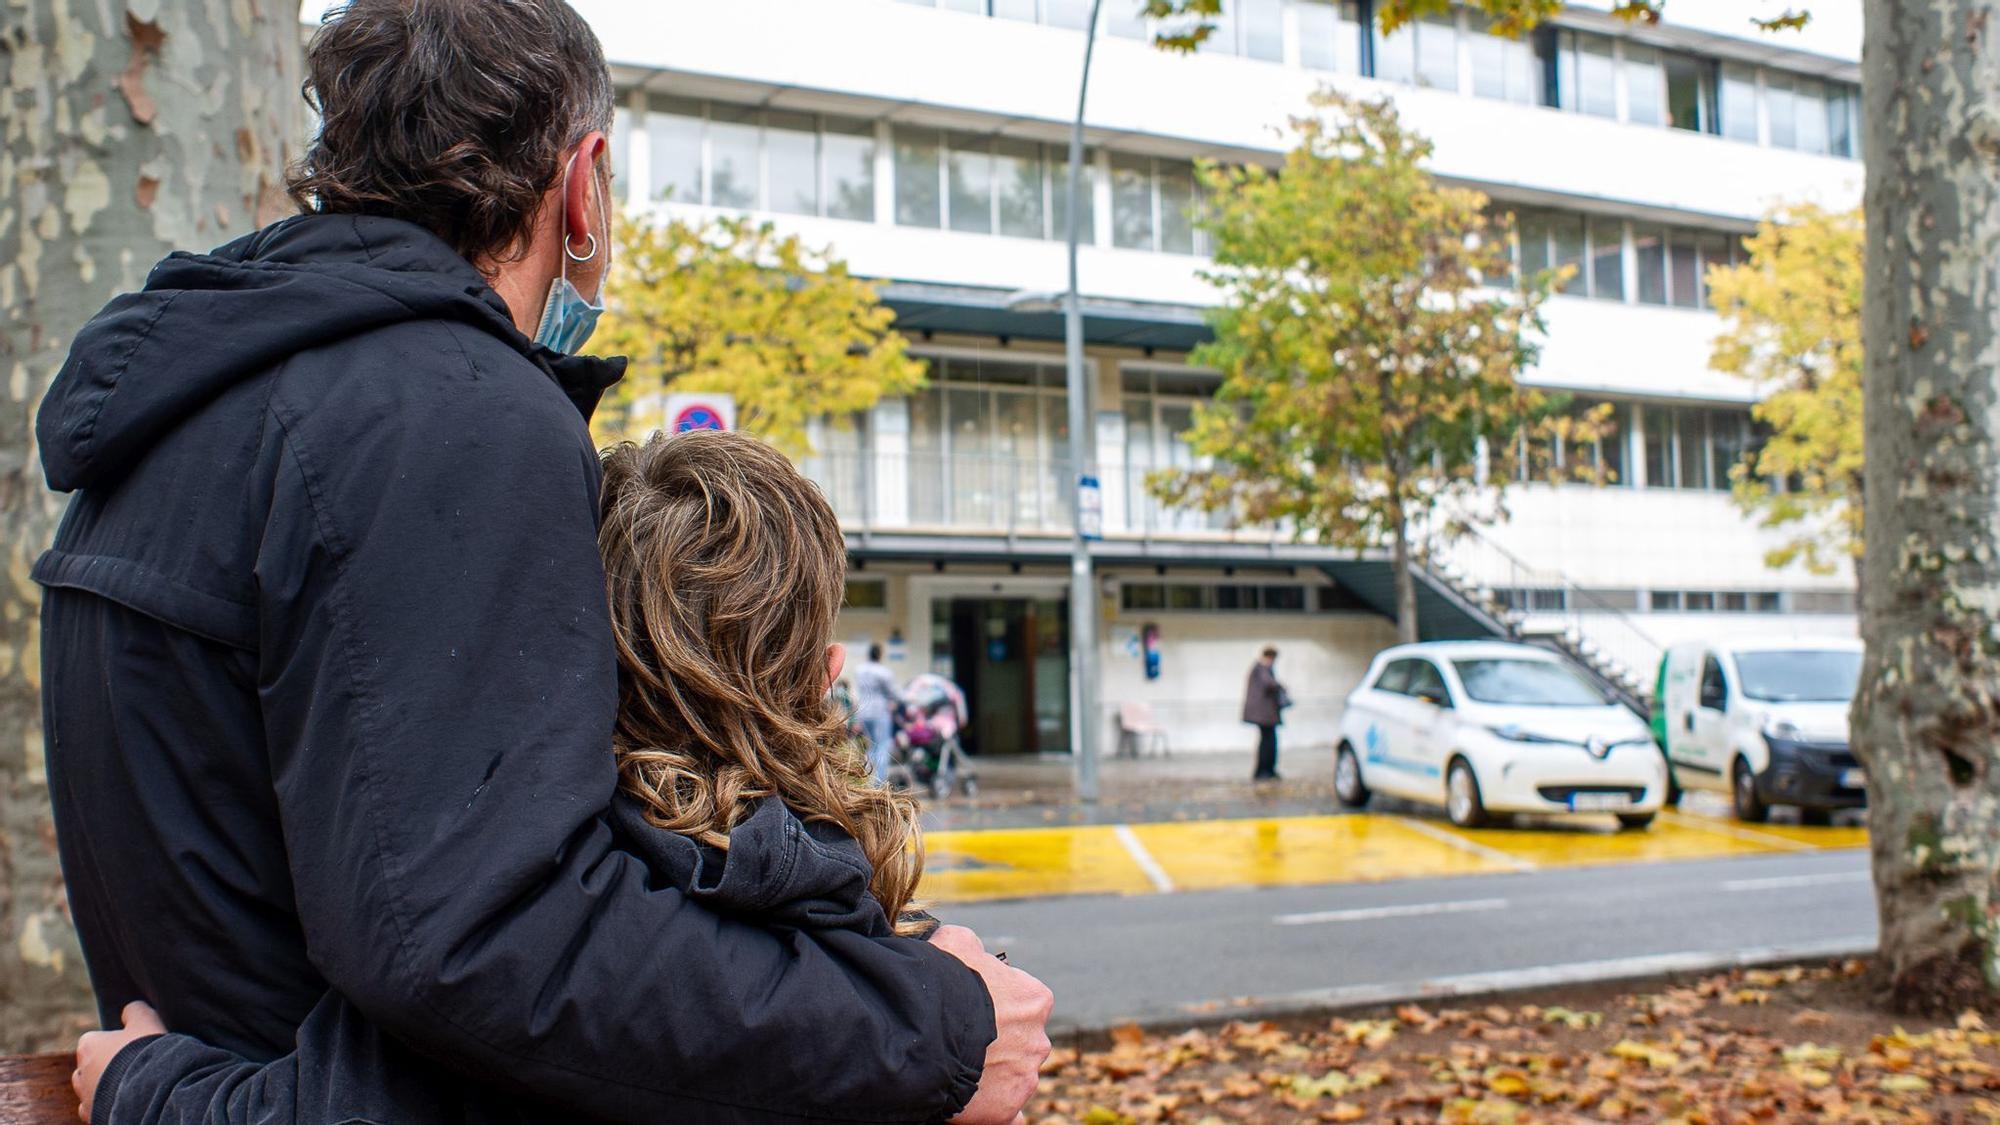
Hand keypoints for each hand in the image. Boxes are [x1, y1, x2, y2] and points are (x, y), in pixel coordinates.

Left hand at [74, 1001, 166, 1122]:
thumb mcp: (147, 1020)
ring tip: (129, 1084)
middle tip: (131, 1064)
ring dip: (104, 1085)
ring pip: (90, 1088)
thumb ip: (135, 1011)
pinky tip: (124, 1099)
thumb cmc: (147, 1051)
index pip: (93, 1040)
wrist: (150, 1090)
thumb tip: (129, 1009)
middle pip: (89, 1065)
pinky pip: (95, 1109)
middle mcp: (80, 1072)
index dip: (113, 1041)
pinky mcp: (93, 1116)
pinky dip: (106, 1104)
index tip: (131, 1045)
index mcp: (88, 1046)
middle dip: (105, 1065)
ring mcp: (85, 1097)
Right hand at [932, 924, 1052, 1124]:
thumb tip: (969, 949)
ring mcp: (1023, 1077)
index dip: (995, 1001)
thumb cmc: (943, 981)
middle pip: (1019, 1041)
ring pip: (1013, 1076)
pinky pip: (1008, 1113)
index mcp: (1033, 1000)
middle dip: (997, 1041)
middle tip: (962, 1039)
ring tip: (958, 1068)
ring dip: (992, 1073)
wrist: (926, 1031)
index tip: (971, 1005)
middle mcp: (1037, 1040)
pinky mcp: (1005, 1110)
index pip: (1022, 1000)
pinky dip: (997, 1108)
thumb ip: (970, 946)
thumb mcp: (954, 942)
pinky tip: (978, 1104)